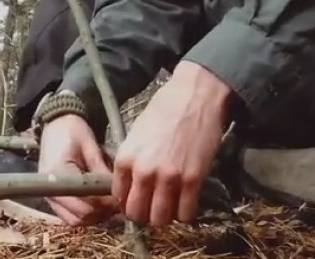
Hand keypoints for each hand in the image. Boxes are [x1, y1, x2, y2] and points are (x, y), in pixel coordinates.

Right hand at [37, 114, 118, 224]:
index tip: (121, 196)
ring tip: (109, 202)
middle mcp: (49, 190)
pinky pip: (70, 215)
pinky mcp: (53, 198)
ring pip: (75, 220)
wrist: (56, 125)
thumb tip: (117, 193)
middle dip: (102, 213)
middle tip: (118, 201)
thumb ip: (101, 171)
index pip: (85, 204)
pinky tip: (98, 201)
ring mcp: (49, 196)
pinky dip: (86, 213)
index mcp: (57, 173)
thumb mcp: (90, 146)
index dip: (106, 204)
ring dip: (94, 216)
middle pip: (80, 217)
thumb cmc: (73, 130)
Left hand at [111, 60, 230, 225]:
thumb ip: (131, 161)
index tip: (139, 198)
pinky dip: (186, 213)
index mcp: (126, 158)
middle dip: (145, 213)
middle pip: (137, 214)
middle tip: (155, 205)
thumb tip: (130, 186)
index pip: (119, 198)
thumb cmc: (164, 109)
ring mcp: (169, 178)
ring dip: (166, 216)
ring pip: (160, 219)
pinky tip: (187, 201)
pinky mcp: (193, 180)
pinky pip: (186, 214)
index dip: (129, 201)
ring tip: (172, 204)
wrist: (195, 95)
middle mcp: (143, 172)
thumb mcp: (136, 134)